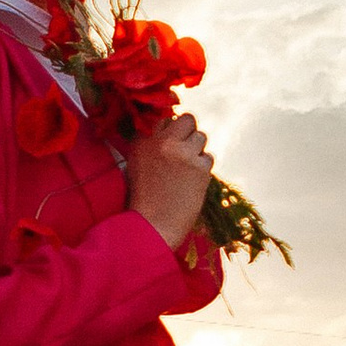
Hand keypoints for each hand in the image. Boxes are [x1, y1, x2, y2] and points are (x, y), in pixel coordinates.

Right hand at [127, 110, 213, 249]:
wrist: (151, 226)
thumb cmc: (143, 199)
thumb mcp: (137, 165)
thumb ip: (151, 144)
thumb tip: (171, 127)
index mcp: (142, 140)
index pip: (164, 118)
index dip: (171, 131)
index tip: (171, 145)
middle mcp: (162, 142)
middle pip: (187, 119)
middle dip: (189, 132)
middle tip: (185, 150)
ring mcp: (182, 153)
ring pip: (201, 137)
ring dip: (197, 151)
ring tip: (186, 171)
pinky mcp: (199, 168)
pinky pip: (209, 158)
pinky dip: (203, 169)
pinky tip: (191, 183)